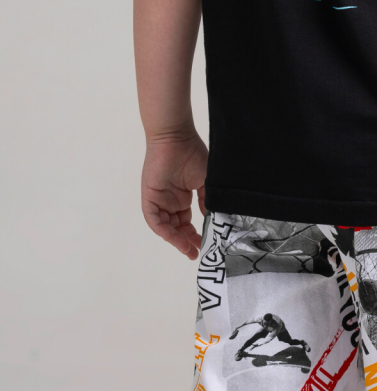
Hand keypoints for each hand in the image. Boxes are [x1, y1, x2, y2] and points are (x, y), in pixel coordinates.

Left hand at [141, 130, 207, 259]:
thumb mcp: (205, 181)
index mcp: (183, 197)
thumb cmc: (192, 155)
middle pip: (176, 227)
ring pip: (165, 226)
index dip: (194, 234)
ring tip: (188, 249)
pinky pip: (154, 219)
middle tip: (196, 252)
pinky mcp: (149, 197)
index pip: (187, 222)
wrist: (176, 139)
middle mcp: (170, 201)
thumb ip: (207, 201)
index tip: (205, 244)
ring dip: (175, 239)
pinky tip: (173, 237)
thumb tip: (212, 220)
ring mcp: (159, 200)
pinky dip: (163, 230)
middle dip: (186, 241)